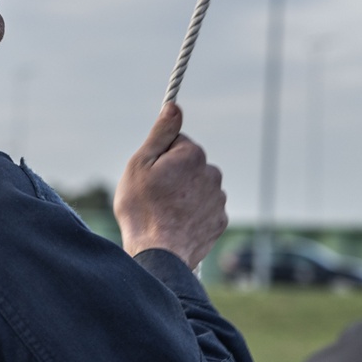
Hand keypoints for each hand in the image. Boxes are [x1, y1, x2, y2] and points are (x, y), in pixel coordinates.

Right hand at [113, 103, 226, 266]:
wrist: (159, 255)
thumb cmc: (142, 209)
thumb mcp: (141, 165)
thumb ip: (161, 134)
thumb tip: (174, 106)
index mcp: (193, 154)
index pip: (177, 142)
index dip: (160, 157)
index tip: (150, 174)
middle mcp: (212, 173)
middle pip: (189, 164)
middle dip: (174, 174)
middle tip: (154, 195)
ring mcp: (218, 199)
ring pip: (198, 186)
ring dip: (185, 194)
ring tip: (165, 212)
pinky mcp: (220, 221)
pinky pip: (205, 208)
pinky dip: (193, 212)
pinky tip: (177, 224)